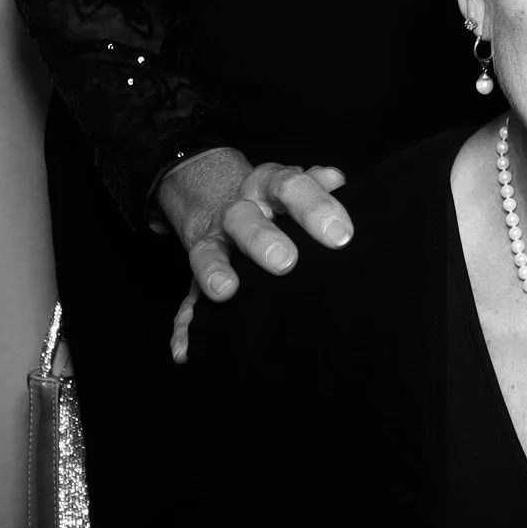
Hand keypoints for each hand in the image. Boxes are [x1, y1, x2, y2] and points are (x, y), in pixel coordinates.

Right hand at [155, 147, 350, 362]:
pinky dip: (186, 324)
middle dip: (262, 238)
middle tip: (286, 262)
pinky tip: (185, 350)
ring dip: (215, 270)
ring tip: (226, 292)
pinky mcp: (201, 272)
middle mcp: (239, 209)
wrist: (239, 205)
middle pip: (243, 216)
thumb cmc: (284, 203)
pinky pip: (188, 298)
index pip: (289, 185)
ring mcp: (216, 240)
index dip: (314, 206)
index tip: (340, 235)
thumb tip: (335, 178)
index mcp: (269, 184)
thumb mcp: (301, 187)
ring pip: (208, 250)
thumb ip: (319, 185)